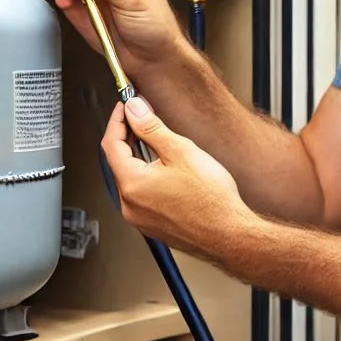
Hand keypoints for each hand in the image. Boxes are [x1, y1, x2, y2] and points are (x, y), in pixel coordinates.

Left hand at [102, 97, 254, 252]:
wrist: (229, 235)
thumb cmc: (211, 200)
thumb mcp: (181, 152)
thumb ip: (152, 128)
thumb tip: (134, 110)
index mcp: (132, 184)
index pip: (111, 143)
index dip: (118, 120)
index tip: (127, 105)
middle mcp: (129, 204)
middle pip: (119, 161)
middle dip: (129, 136)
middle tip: (143, 117)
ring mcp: (139, 217)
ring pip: (131, 178)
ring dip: (139, 157)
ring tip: (159, 142)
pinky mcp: (151, 224)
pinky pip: (141, 194)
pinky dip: (148, 176)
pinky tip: (166, 169)